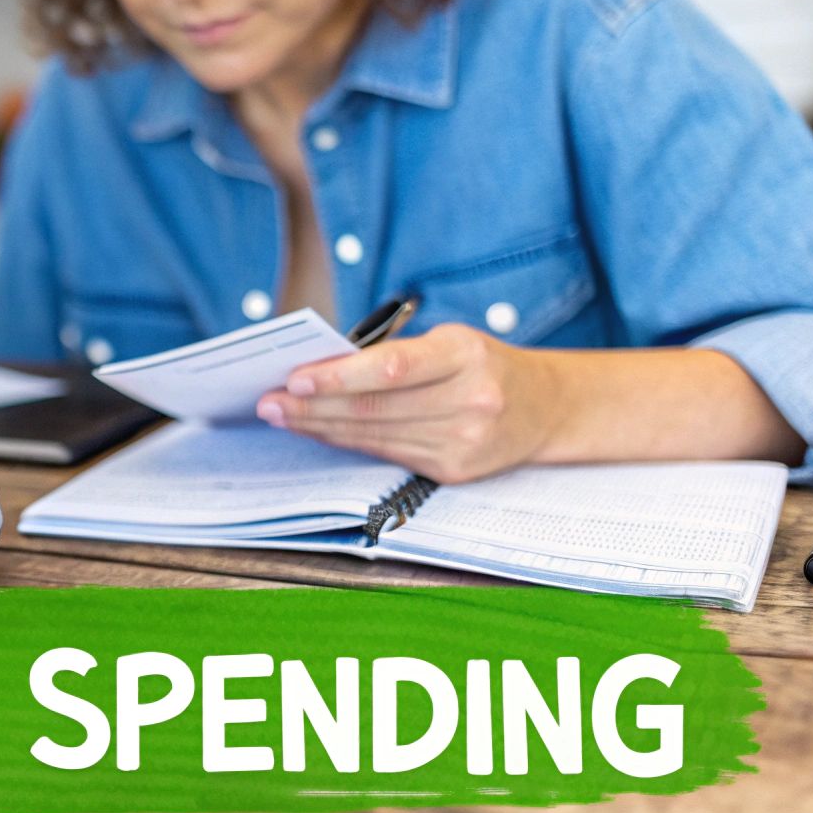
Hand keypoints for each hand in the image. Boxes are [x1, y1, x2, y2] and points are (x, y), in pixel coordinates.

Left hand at [254, 323, 565, 483]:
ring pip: (374, 435)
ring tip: (280, 416)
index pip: (391, 368)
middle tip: (267, 402)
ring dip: (320, 427)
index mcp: (466, 354)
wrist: (545, 407)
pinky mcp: (454, 470)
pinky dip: (346, 441)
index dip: (339, 376)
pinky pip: (386, 454)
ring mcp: (464, 440)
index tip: (294, 379)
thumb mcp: (449, 342)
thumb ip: (391, 356)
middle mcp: (470, 400)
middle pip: (374, 408)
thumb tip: (317, 371)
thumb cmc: (479, 364)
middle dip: (313, 406)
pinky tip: (318, 431)